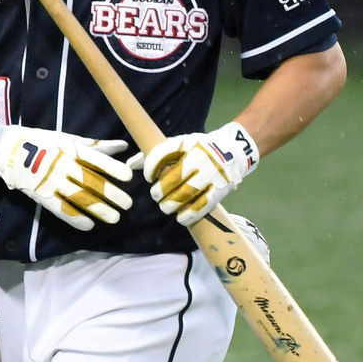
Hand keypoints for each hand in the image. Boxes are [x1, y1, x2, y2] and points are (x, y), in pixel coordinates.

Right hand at [0, 117, 133, 231]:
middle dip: (110, 194)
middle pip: (90, 181)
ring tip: (114, 218)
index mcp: (70, 149)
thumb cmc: (42, 142)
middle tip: (127, 204)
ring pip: (78, 197)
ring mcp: (51, 181)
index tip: (129, 177)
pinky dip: (75, 218)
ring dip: (98, 209)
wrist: (8, 150)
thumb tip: (123, 145)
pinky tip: (89, 225)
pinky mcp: (41, 195)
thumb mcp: (68, 139)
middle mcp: (62, 165)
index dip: (112, 168)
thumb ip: (96, 146)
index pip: (95, 159)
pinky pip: (60, 209)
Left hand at [143, 121, 258, 225]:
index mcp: (186, 143)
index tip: (149, 178)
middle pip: (173, 178)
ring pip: (187, 194)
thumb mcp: (178, 145)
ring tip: (166, 207)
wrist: (232, 150)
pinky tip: (181, 218)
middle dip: (160, 191)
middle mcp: (200, 156)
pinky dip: (190, 215)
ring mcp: (212, 172)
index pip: (162, 154)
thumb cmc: (196, 149)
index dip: (150, 168)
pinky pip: (203, 205)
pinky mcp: (221, 188)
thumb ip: (154, 154)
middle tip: (156, 196)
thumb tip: (130, 165)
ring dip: (172, 205)